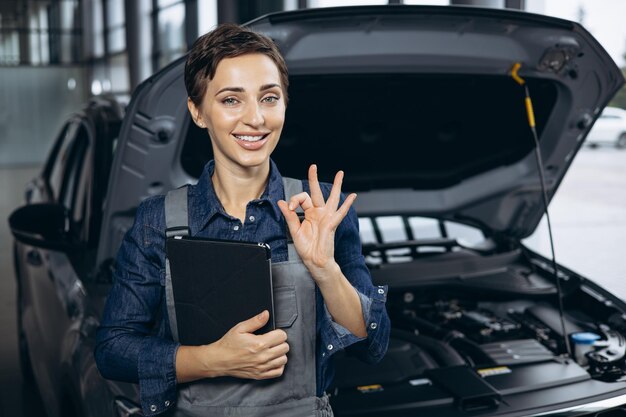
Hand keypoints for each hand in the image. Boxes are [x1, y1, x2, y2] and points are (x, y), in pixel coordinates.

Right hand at [204, 310, 288, 379]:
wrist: (219, 360)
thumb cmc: (228, 344)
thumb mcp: (240, 328)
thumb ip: (255, 321)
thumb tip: (266, 314)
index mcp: (259, 343)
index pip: (282, 336)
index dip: (278, 332)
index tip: (273, 333)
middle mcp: (263, 356)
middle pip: (285, 347)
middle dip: (280, 342)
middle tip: (272, 341)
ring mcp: (262, 367)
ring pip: (283, 359)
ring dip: (280, 353)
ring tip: (272, 350)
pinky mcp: (260, 375)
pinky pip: (278, 371)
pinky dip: (278, 365)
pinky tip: (272, 360)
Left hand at [277, 165, 356, 281]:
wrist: (315, 261)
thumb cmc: (306, 248)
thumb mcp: (294, 230)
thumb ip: (289, 215)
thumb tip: (281, 202)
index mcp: (309, 214)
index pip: (302, 199)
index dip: (294, 200)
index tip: (290, 207)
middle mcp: (318, 213)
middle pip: (316, 192)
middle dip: (314, 178)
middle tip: (313, 166)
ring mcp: (326, 217)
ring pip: (332, 198)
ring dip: (336, 185)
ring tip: (340, 173)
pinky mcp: (331, 223)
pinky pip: (340, 212)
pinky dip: (347, 204)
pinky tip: (353, 196)